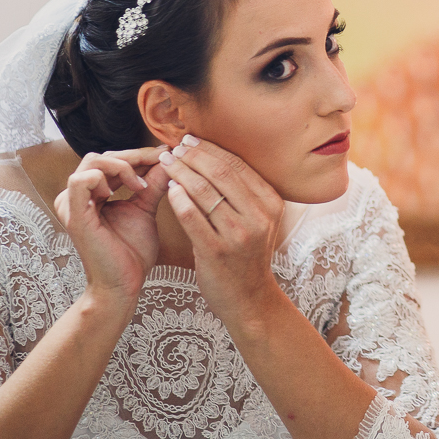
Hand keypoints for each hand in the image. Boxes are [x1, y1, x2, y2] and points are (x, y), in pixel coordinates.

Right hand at [54, 147, 169, 307]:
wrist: (124, 283)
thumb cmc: (132, 251)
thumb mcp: (146, 208)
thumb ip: (153, 183)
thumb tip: (168, 158)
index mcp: (92, 193)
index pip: (112, 159)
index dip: (139, 154)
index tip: (166, 153)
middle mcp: (78, 195)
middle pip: (103, 156)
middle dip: (135, 156)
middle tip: (160, 161)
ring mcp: (72, 204)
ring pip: (93, 162)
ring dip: (123, 166)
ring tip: (141, 185)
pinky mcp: (74, 215)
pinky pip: (81, 181)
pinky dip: (106, 178)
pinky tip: (124, 191)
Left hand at [157, 135, 286, 326]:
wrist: (249, 298)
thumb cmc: (247, 256)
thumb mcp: (258, 221)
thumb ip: (243, 194)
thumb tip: (213, 158)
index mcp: (271, 203)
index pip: (238, 165)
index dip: (211, 149)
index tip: (191, 140)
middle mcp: (259, 216)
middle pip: (221, 173)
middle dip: (194, 156)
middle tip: (174, 147)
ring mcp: (239, 234)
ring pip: (204, 191)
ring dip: (181, 172)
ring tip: (166, 162)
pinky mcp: (217, 251)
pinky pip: (192, 216)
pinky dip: (179, 198)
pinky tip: (169, 189)